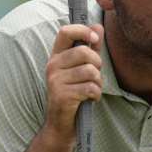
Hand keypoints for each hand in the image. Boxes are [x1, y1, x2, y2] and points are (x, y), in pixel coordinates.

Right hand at [45, 23, 103, 144]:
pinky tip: (90, 99)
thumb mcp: (81, 69)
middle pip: (83, 52)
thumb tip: (98, 26)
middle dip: (97, 64)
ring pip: (90, 71)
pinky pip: (90, 88)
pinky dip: (96, 95)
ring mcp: (55, 81)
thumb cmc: (74, 95)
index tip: (94, 39)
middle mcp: (52, 66)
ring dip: (98, 82)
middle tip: (95, 76)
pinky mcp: (62, 95)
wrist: (61, 125)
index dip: (82, 31)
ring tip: (91, 89)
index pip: (65, 32)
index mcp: (56, 56)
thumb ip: (90, 48)